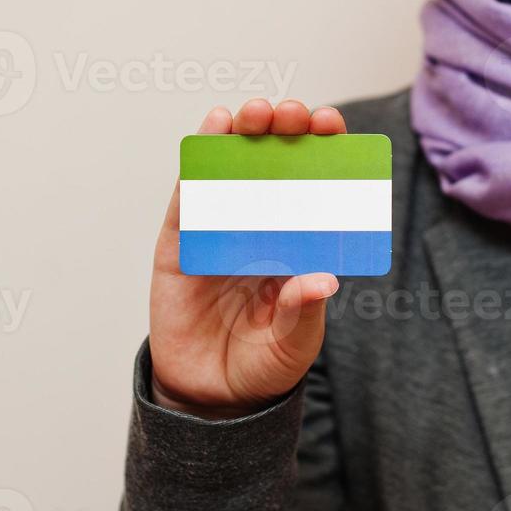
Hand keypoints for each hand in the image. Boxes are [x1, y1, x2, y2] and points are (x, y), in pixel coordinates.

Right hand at [148, 99, 344, 419]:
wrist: (209, 397)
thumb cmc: (262, 364)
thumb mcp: (294, 343)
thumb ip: (304, 311)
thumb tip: (323, 281)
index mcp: (298, 241)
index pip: (315, 183)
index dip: (323, 149)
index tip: (329, 124)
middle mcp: (262, 226)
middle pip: (275, 164)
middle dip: (284, 130)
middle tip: (293, 114)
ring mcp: (220, 230)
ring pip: (233, 168)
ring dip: (244, 132)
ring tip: (255, 112)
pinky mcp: (181, 242)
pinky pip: (190, 195)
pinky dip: (200, 160)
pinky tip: (213, 128)